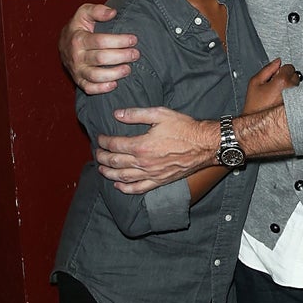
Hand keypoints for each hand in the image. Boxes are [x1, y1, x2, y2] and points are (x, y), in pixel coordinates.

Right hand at [58, 3, 139, 93]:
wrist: (63, 43)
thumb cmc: (78, 27)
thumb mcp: (83, 13)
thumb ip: (97, 10)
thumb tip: (112, 13)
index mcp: (78, 39)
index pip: (101, 41)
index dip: (119, 40)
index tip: (133, 39)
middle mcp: (76, 56)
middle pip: (101, 59)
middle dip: (121, 56)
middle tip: (135, 54)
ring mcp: (77, 70)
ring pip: (95, 76)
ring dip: (114, 74)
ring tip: (128, 69)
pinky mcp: (78, 80)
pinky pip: (89, 88)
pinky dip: (102, 88)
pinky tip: (115, 84)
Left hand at [96, 107, 217, 193]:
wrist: (204, 144)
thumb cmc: (184, 127)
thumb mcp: (160, 114)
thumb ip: (137, 114)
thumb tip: (118, 114)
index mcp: (142, 145)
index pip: (115, 145)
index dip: (104, 141)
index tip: (100, 138)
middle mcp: (143, 163)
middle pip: (115, 162)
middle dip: (103, 157)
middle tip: (97, 153)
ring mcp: (151, 174)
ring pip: (123, 177)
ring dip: (109, 173)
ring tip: (101, 168)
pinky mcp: (159, 181)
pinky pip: (138, 189)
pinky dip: (126, 189)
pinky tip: (118, 186)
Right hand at [243, 59, 301, 114]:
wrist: (257, 123)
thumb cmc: (255, 105)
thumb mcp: (255, 82)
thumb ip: (268, 69)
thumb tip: (278, 61)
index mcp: (282, 82)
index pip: (289, 67)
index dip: (281, 70)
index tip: (275, 76)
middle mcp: (292, 90)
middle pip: (295, 76)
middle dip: (287, 78)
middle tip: (276, 85)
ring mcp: (296, 100)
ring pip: (298, 86)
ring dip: (290, 87)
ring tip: (278, 94)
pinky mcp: (297, 108)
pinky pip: (299, 97)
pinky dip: (293, 97)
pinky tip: (282, 101)